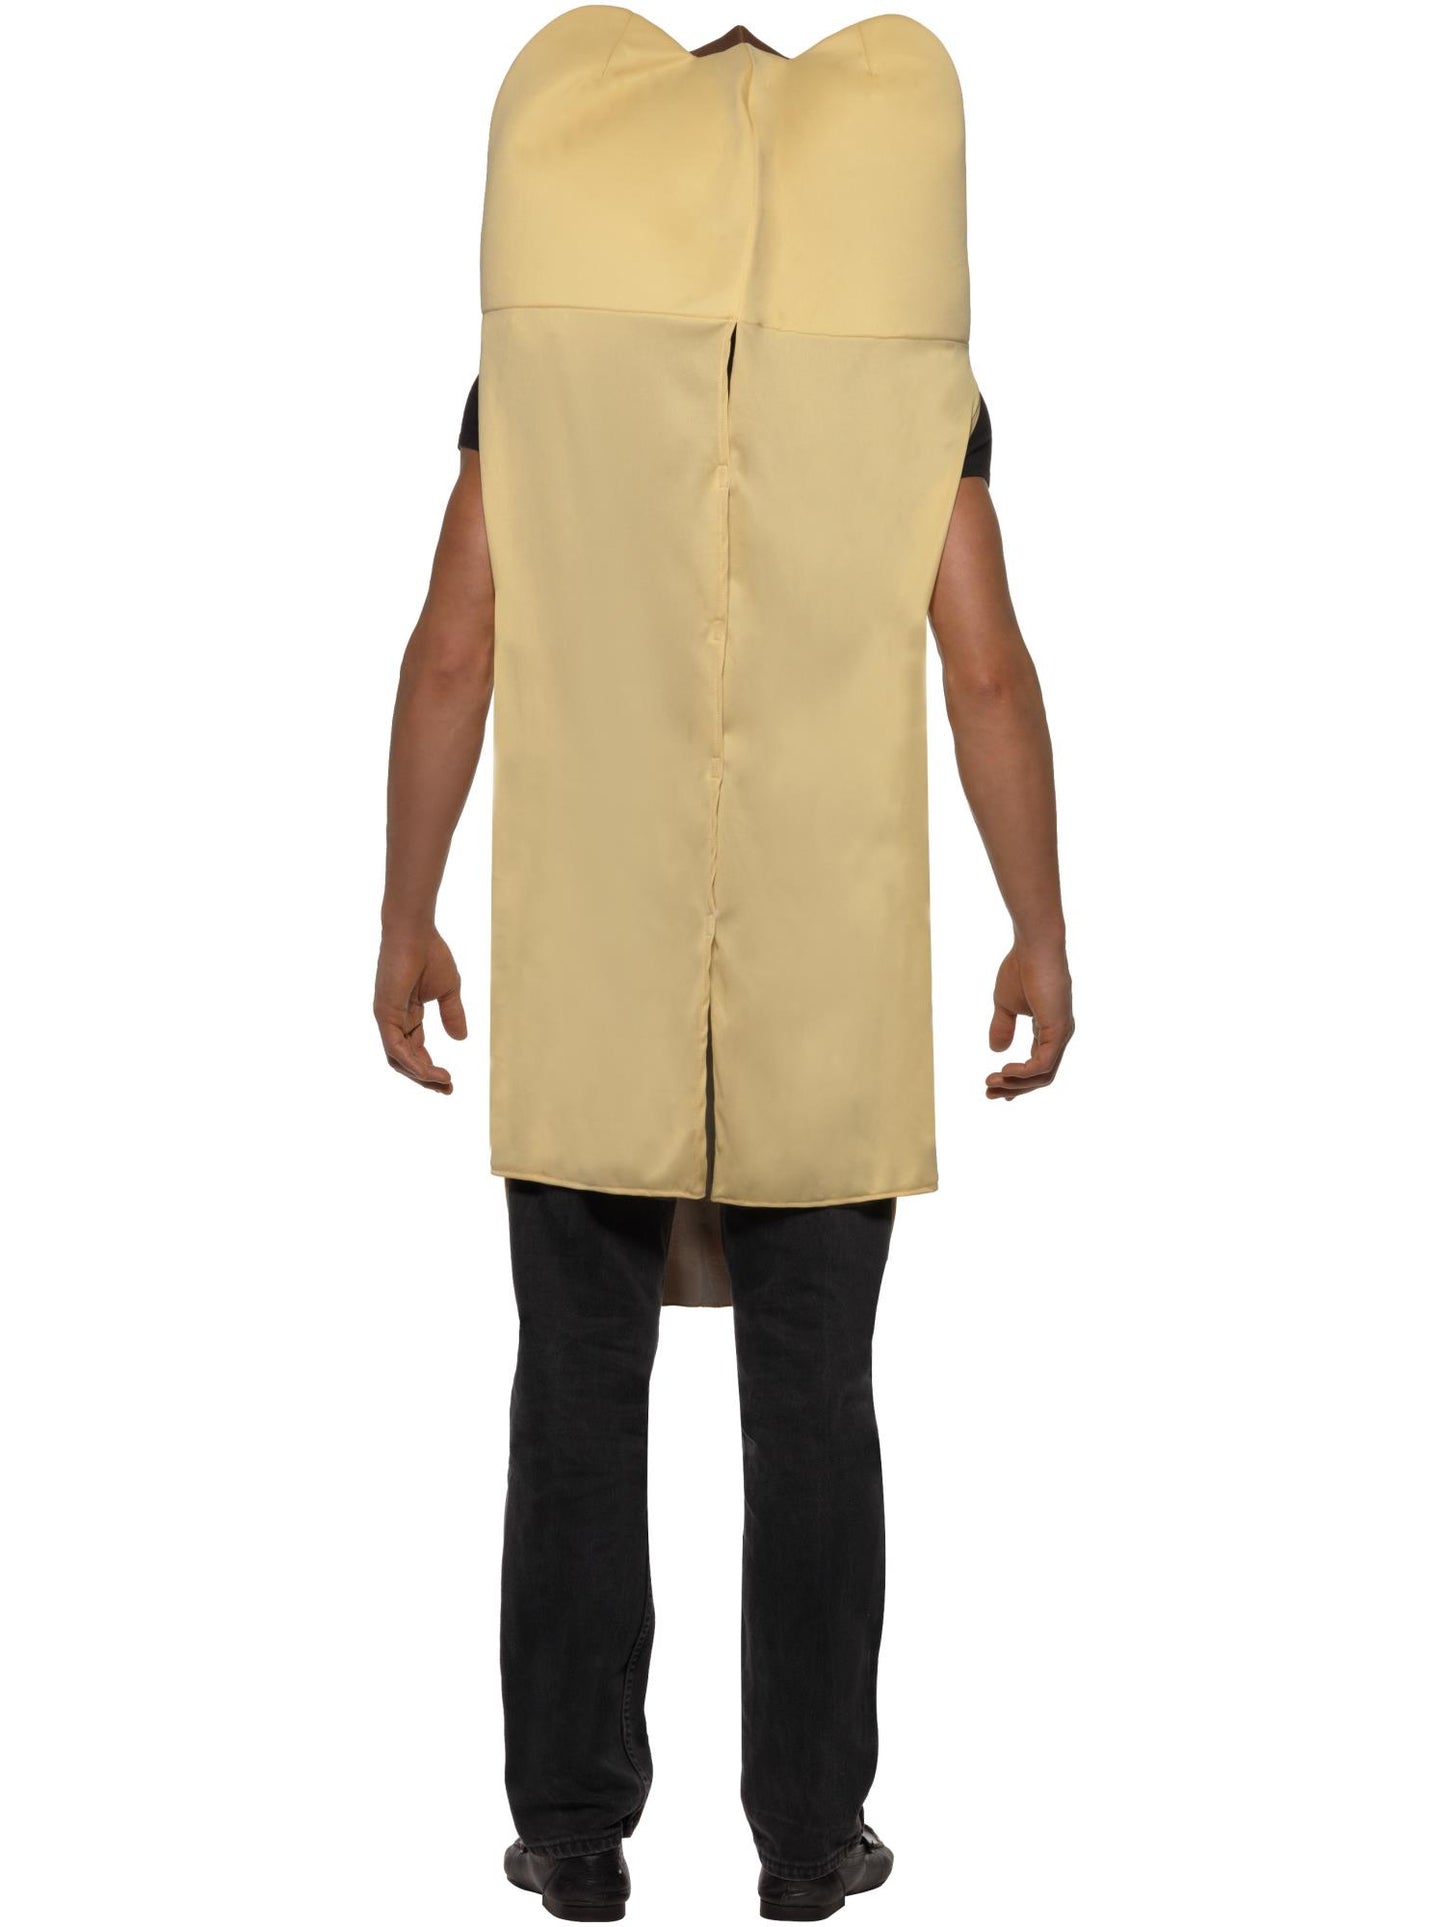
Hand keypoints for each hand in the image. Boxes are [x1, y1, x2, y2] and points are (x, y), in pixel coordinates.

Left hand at [374, 925, 466, 1094]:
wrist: (416, 933)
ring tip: (443, 1082)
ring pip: (399, 1060)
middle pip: (405, 1060)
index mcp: (407, 1015)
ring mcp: (386, 1018)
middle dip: (425, 1078)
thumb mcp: (448, 991)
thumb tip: (461, 1039)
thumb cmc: (430, 954)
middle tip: (448, 1089)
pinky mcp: (384, 1014)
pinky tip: (431, 1071)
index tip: (450, 1082)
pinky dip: (414, 1063)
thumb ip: (452, 1014)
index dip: (431, 1068)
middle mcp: (394, 1021)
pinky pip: (395, 1048)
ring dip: (421, 1075)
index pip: (415, 1050)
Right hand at [986, 942, 1073, 1100]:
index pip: (1037, 1064)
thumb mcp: (1005, 1004)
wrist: (1032, 947)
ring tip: (990, 1083)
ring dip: (1015, 1084)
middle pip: (1041, 1076)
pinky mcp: (1059, 1030)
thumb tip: (996, 1051)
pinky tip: (1004, 1072)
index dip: (1016, 1080)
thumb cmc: (1020, 968)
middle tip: (988, 1093)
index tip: (994, 1088)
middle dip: (1014, 1088)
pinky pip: (1043, 1064)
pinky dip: (1023, 1073)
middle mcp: (1059, 1034)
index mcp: (1049, 1029)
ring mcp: (1061, 1033)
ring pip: (1043, 1075)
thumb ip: (1002, 1027)